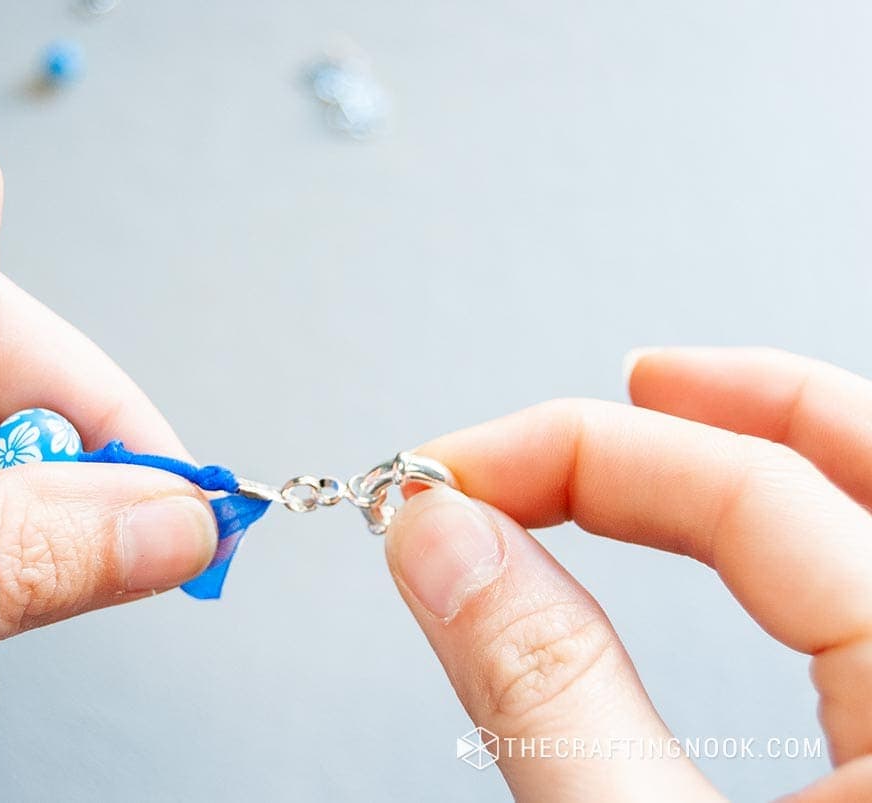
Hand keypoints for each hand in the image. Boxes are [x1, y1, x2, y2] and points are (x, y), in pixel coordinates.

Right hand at [386, 347, 871, 800]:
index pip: (756, 493)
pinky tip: (729, 546)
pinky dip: (789, 546)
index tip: (454, 476)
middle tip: (612, 387)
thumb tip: (446, 545)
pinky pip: (864, 600)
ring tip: (670, 421)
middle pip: (863, 464)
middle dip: (722, 406)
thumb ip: (550, 693)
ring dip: (773, 452)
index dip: (583, 453)